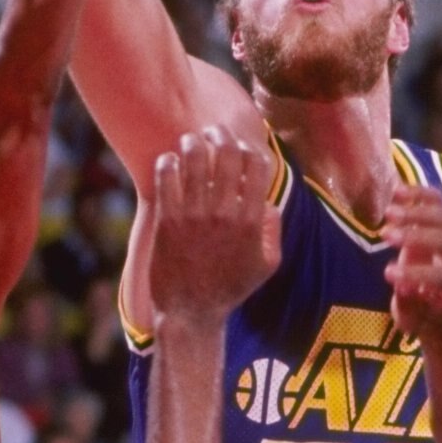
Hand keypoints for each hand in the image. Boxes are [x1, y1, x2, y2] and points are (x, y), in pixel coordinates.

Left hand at [148, 125, 282, 324]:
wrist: (191, 311)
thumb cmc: (230, 289)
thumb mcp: (267, 266)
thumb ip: (273, 231)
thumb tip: (269, 203)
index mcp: (250, 221)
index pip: (256, 166)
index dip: (249, 147)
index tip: (240, 145)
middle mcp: (224, 213)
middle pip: (226, 155)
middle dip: (220, 135)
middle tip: (213, 131)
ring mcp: (194, 216)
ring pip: (195, 160)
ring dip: (193, 142)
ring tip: (190, 140)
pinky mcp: (168, 221)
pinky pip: (167, 178)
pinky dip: (169, 162)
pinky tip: (170, 160)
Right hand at [383, 182, 441, 337]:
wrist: (435, 295)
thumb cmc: (421, 310)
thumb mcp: (411, 317)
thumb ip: (407, 304)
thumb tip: (401, 285)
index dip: (417, 274)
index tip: (387, 274)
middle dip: (417, 237)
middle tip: (385, 236)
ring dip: (415, 212)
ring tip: (388, 213)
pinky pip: (437, 201)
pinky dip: (419, 194)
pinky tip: (396, 193)